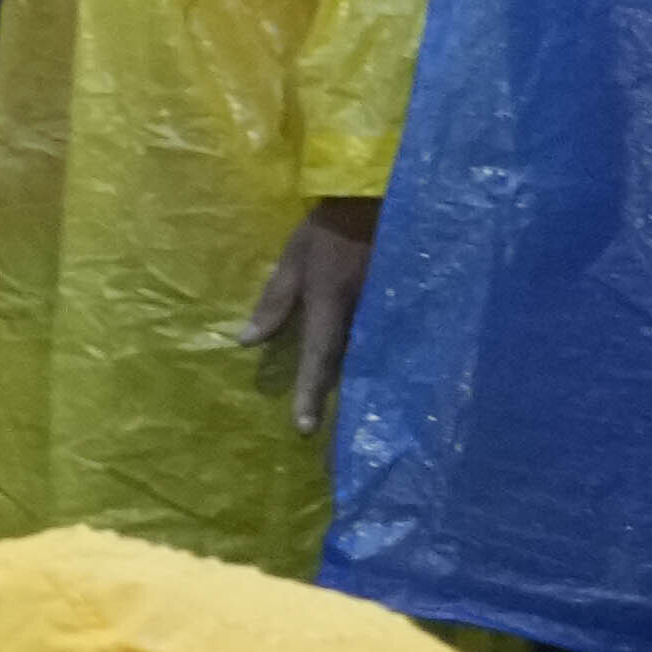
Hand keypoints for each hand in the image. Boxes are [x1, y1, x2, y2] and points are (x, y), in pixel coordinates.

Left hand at [236, 192, 378, 433]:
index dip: (311, 394)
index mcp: (334, 305)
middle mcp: (365, 317)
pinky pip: (391, 346)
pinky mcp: (404, 310)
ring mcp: (389, 315)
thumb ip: (274, 301)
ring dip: (368, 396)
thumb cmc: (331, 228)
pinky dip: (385, 370)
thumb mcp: (294, 259)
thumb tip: (246, 342)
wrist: (383, 198)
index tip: (304, 430)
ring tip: (363, 434)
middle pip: (353, 372)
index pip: (320, 359)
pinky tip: (389, 395)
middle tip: (339, 453)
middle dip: (345, 411)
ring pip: (374, 363)